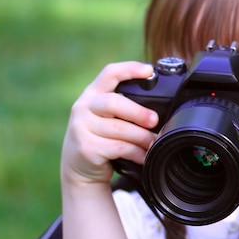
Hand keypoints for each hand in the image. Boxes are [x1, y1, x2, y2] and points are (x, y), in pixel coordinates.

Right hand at [61, 62, 158, 186]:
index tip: (149, 70)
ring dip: (142, 137)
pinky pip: (119, 147)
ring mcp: (81, 128)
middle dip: (138, 112)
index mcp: (93, 94)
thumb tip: (160, 109)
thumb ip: (123, 106)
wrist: (78, 169)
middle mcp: (83, 107)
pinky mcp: (86, 148)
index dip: (129, 69)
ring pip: (120, 128)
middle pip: (114, 102)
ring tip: (154, 142)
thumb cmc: (101, 138)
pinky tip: (143, 155)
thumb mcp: (106, 117)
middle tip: (154, 121)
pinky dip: (136, 152)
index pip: (109, 73)